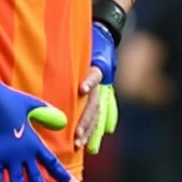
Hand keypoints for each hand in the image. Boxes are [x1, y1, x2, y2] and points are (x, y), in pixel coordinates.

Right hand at [75, 23, 117, 153]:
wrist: (104, 33)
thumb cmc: (93, 57)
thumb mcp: (91, 78)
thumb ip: (86, 95)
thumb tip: (80, 114)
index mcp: (99, 92)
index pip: (95, 116)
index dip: (90, 131)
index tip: (81, 147)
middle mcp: (101, 88)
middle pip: (94, 112)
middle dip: (86, 129)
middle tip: (77, 143)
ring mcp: (100, 78)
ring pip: (93, 101)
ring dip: (86, 117)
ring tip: (77, 130)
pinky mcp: (97, 63)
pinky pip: (93, 74)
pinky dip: (88, 82)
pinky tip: (80, 90)